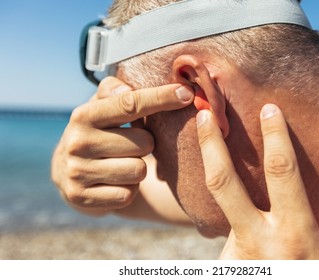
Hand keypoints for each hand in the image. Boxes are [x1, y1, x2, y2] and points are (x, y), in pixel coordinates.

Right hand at [51, 77, 193, 215]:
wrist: (68, 173)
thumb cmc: (97, 133)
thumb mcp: (101, 108)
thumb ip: (115, 90)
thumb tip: (125, 88)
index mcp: (84, 115)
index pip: (130, 104)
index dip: (162, 98)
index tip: (187, 94)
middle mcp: (77, 143)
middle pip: (144, 143)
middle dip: (146, 144)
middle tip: (131, 145)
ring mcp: (77, 172)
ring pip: (139, 171)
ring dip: (139, 168)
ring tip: (123, 163)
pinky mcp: (82, 198)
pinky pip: (128, 194)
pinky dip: (130, 189)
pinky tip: (116, 182)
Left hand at [196, 104, 318, 258]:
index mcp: (294, 237)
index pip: (282, 173)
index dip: (276, 137)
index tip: (269, 110)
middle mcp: (257, 242)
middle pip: (223, 182)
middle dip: (211, 145)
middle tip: (203, 116)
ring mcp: (234, 254)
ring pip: (217, 206)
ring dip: (210, 174)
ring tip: (208, 144)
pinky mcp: (224, 263)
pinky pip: (222, 230)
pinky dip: (227, 211)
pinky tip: (233, 199)